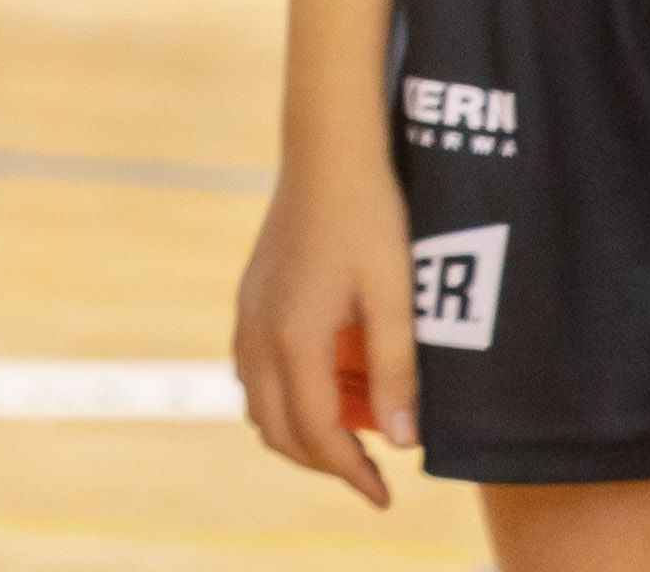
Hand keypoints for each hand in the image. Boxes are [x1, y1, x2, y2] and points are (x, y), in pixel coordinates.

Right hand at [228, 151, 419, 506]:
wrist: (327, 153)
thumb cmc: (371, 220)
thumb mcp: (397, 297)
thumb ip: (397, 370)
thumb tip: (402, 439)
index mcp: (294, 337)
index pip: (316, 432)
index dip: (350, 473)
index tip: (385, 496)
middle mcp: (258, 331)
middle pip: (277, 429)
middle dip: (323, 463)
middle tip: (371, 475)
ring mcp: (247, 313)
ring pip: (257, 402)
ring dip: (298, 433)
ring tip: (348, 437)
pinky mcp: (250, 298)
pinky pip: (252, 372)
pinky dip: (282, 400)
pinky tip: (319, 389)